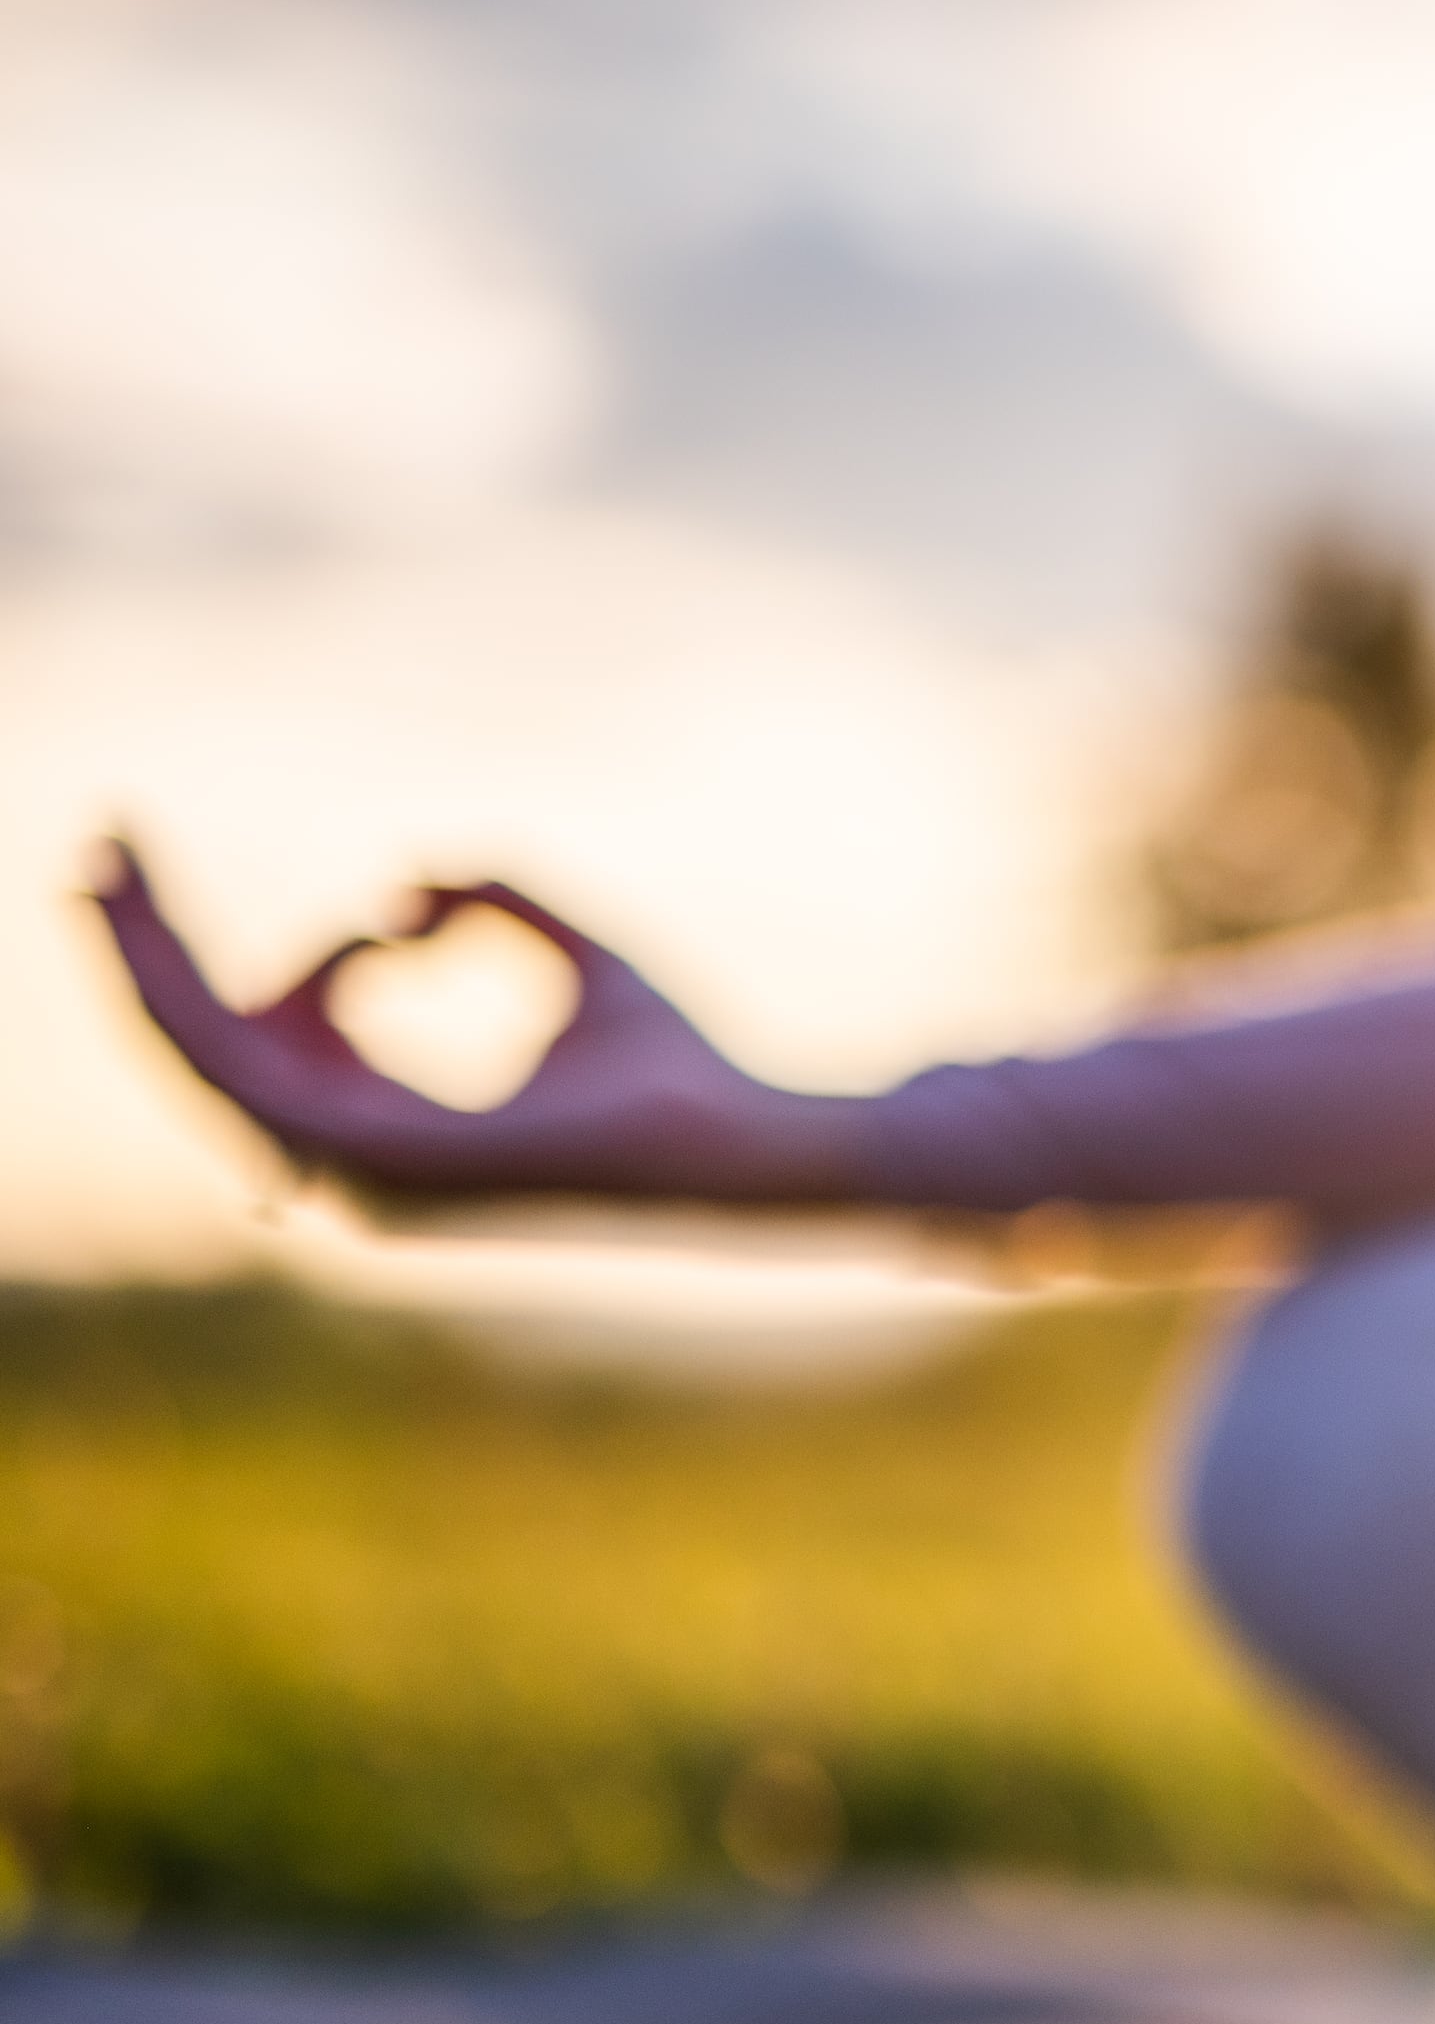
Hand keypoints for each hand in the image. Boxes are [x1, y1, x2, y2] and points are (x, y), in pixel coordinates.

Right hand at [82, 839, 871, 1205]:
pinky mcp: (377, 1157)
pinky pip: (242, 1071)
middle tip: (100, 849)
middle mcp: (361, 1166)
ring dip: (147, 959)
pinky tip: (151, 914)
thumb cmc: (675, 1062)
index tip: (156, 858)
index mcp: (393, 1133)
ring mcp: (363, 1174)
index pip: (265, 1040)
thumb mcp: (572, 950)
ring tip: (113, 864)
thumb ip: (489, 901)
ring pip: (204, 1058)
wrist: (744, 1129)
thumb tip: (407, 880)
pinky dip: (185, 993)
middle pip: (208, 1053)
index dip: (207, 956)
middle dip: (140, 954)